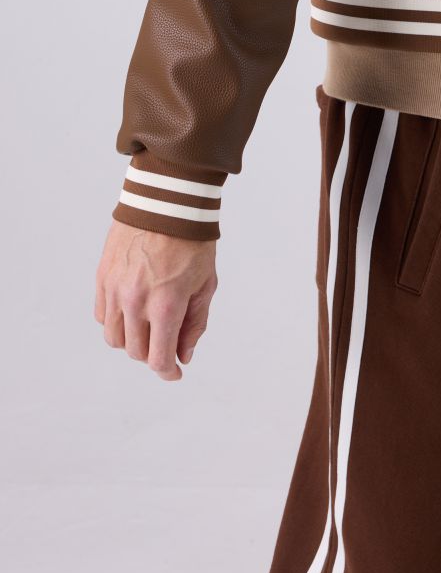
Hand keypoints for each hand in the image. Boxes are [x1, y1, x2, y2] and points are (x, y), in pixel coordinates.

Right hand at [95, 220, 218, 380]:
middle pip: (135, 351)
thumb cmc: (193, 241)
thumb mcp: (206, 283)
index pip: (158, 358)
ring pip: (113, 337)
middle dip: (152, 354)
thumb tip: (184, 354)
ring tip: (147, 326)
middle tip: (166, 342)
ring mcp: (115, 289)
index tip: (175, 372)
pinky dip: (115, 320)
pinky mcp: (102, 276)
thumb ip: (195, 323)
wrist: (168, 200)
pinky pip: (101, 314)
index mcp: (165, 305)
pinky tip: (131, 310)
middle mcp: (135, 301)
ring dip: (131, 340)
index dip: (168, 371)